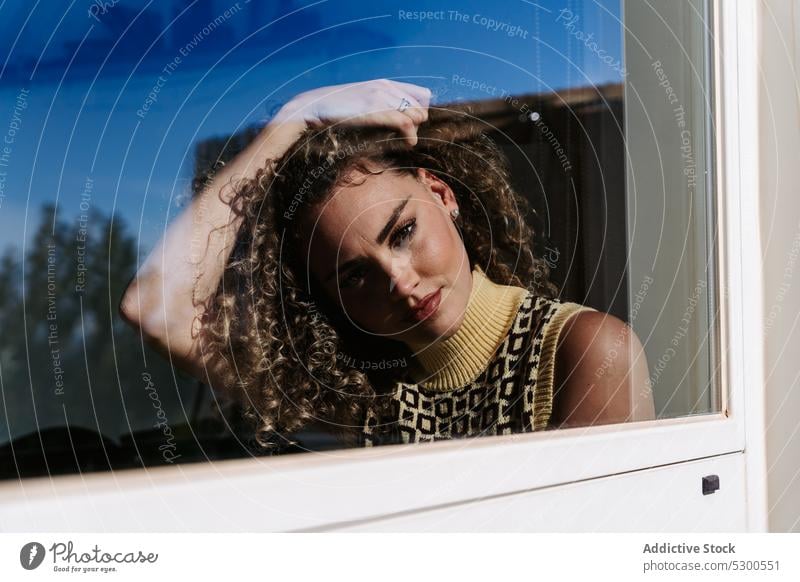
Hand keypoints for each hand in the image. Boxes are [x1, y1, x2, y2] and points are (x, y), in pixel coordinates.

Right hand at [273, 79, 431, 145]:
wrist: (314, 107)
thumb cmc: (336, 111)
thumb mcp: (362, 103)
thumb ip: (381, 107)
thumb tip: (399, 124)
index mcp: (385, 84)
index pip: (423, 95)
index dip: (420, 112)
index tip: (411, 126)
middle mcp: (386, 87)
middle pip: (421, 108)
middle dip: (417, 125)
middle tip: (405, 137)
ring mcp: (381, 97)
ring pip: (416, 116)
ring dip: (414, 132)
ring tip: (404, 141)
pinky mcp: (376, 110)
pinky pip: (406, 123)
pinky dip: (410, 137)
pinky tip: (406, 143)